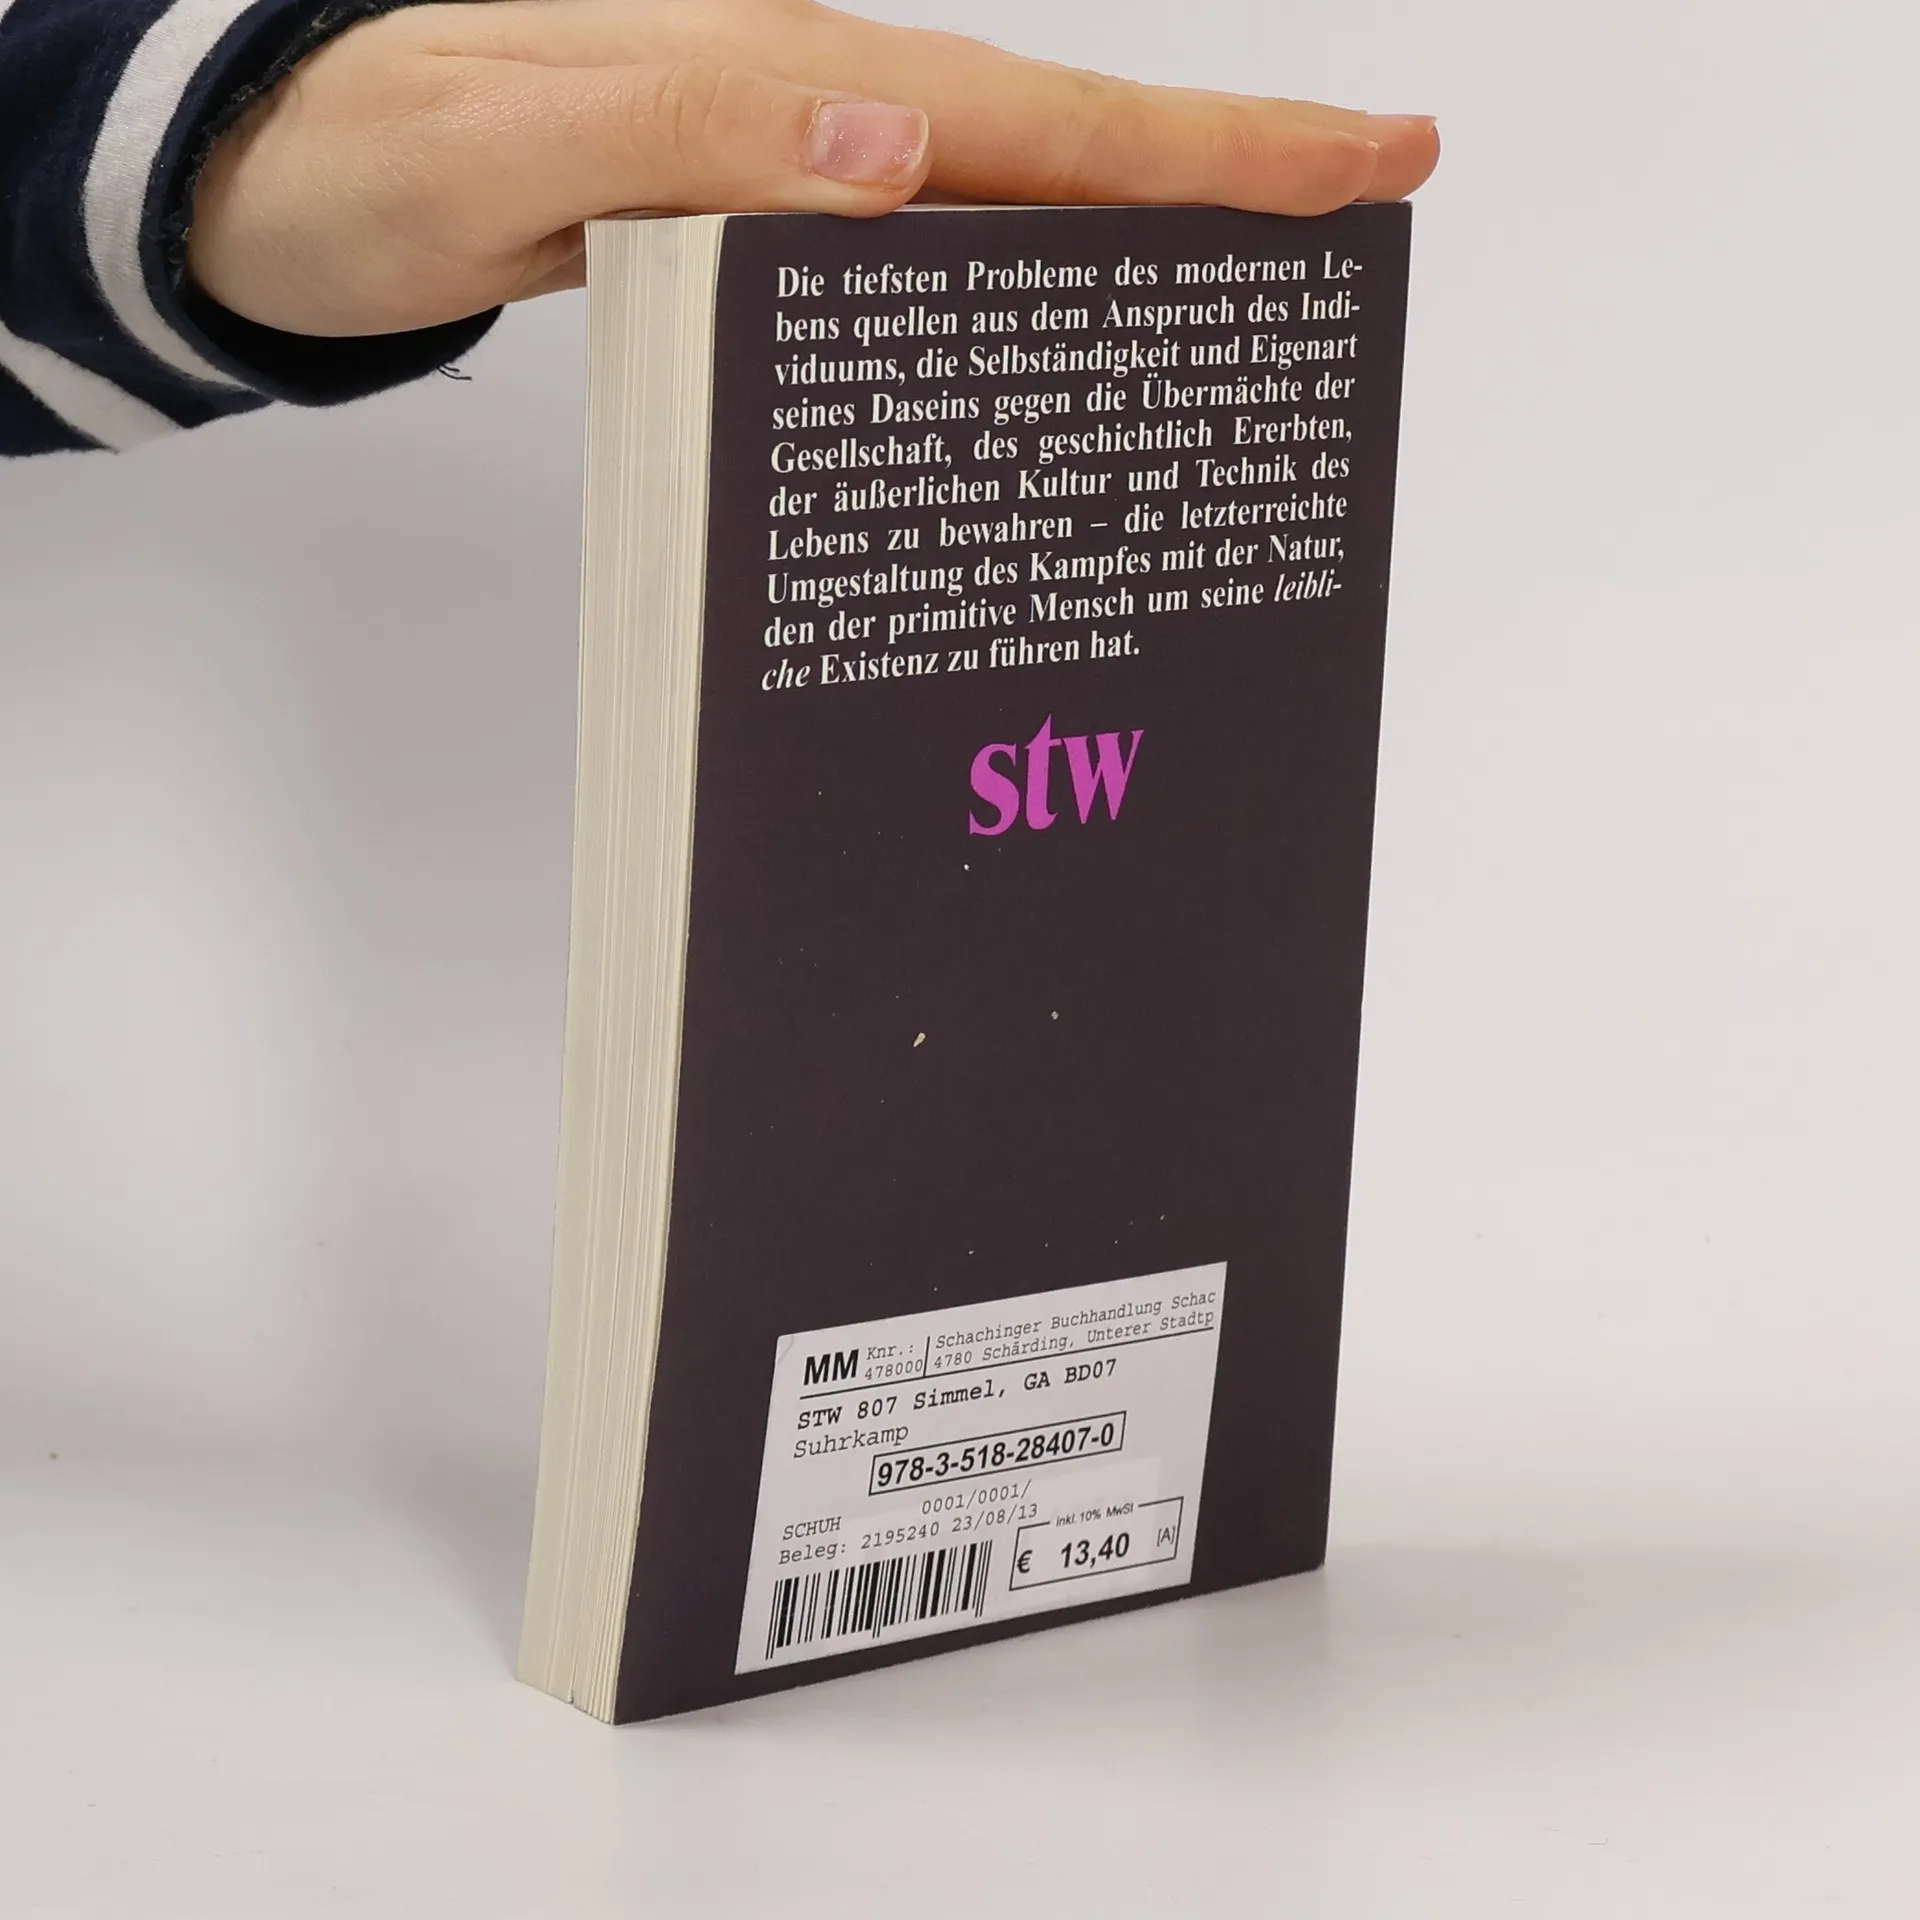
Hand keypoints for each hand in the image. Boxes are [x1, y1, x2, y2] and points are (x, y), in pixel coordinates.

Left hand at [186, 0, 1437, 337]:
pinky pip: (916, 258)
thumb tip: (891, 142)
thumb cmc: (372, 156)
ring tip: (1246, 296)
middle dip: (1222, 185)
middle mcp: (810, 114)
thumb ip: (687, 141)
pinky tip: (1040, 337)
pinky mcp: (753, 227)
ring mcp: (789, 170)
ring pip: (1000, 204)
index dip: (1209, 148)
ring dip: (1127, 245)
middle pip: (1058, 149)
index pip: (1041, 117)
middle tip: (1364, 213)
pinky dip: (1004, 291)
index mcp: (787, 84)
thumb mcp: (508, 144)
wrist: (278, 170)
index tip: (1365, 157)